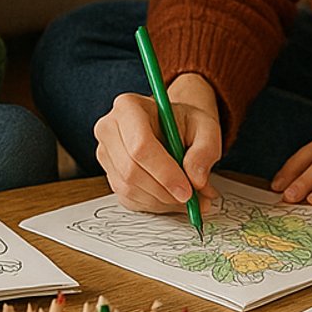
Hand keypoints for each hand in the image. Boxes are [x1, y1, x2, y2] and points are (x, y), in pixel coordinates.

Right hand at [91, 73, 222, 214]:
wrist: (172, 126)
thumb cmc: (185, 123)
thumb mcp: (206, 127)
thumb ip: (205, 151)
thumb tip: (196, 180)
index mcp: (129, 107)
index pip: (140, 146)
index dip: (165, 173)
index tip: (187, 191)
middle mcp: (109, 129)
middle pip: (131, 170)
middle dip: (164, 191)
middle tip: (193, 199)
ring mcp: (106, 154)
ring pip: (129, 189)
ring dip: (162, 200)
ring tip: (188, 196)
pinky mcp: (110, 174)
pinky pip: (129, 199)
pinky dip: (154, 204)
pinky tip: (172, 195)